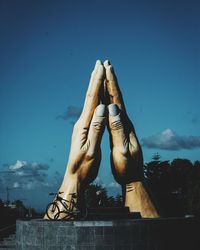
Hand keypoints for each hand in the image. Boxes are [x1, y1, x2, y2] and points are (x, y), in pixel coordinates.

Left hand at [45, 60, 105, 218]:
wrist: (75, 176)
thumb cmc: (84, 167)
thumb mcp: (92, 150)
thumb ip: (97, 129)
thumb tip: (103, 108)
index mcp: (84, 125)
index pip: (92, 100)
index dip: (97, 83)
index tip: (102, 68)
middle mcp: (82, 122)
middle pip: (89, 96)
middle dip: (94, 79)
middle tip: (99, 63)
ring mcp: (82, 125)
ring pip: (90, 102)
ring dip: (94, 86)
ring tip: (96, 74)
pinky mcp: (85, 129)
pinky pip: (91, 110)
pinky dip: (95, 99)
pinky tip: (97, 97)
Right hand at [104, 60, 159, 217]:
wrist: (132, 176)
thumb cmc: (126, 166)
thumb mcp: (122, 149)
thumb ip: (118, 129)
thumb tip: (112, 108)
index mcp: (124, 124)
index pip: (118, 99)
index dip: (112, 83)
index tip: (107, 68)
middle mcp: (124, 121)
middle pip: (117, 96)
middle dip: (111, 80)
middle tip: (106, 64)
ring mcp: (122, 125)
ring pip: (114, 102)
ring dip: (109, 88)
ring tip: (104, 77)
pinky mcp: (118, 130)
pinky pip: (112, 112)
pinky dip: (108, 101)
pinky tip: (104, 99)